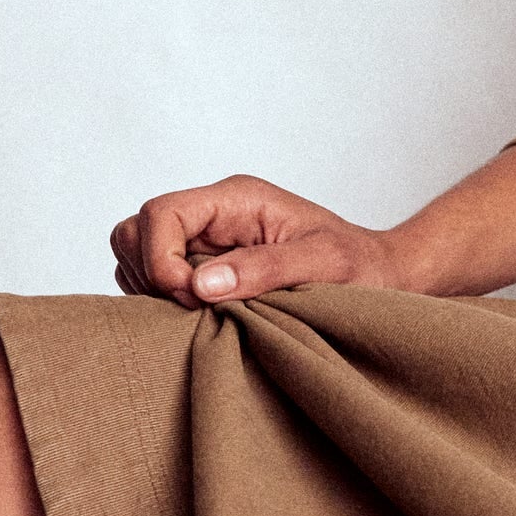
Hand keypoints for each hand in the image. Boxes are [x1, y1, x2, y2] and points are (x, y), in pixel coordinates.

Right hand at [111, 176, 399, 308]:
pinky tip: (204, 316)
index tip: (192, 296)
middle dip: (152, 274)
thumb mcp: (323, 264)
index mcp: (236, 199)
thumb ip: (264, 269)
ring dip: (155, 290)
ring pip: (136, 256)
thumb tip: (202, 284)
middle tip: (196, 307)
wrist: (380, 274)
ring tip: (204, 312)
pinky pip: (154, 280)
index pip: (161, 213)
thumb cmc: (359, 265)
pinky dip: (164, 301)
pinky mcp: (205, 266)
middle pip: (135, 232)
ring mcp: (205, 240)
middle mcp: (213, 215)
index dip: (160, 258)